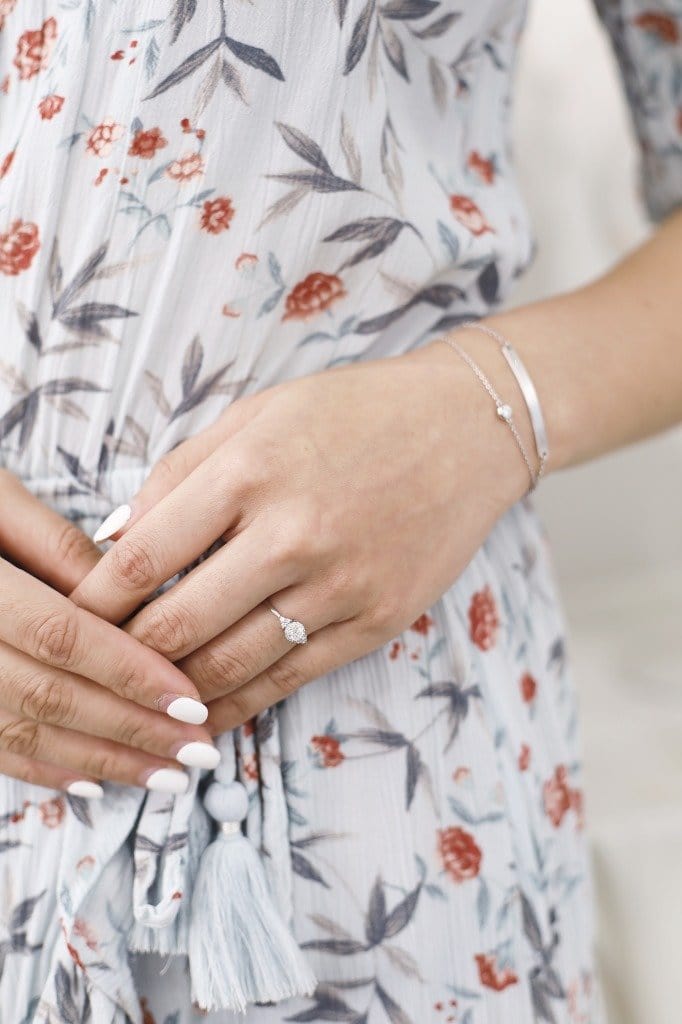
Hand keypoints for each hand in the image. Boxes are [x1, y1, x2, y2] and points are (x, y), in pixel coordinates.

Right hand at [0, 471, 218, 795]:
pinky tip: (98, 781)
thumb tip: (135, 598)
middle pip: (49, 696)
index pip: (61, 636)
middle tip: (198, 753)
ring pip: (23, 732)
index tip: (192, 700)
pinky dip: (46, 769)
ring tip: (167, 777)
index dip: (129, 672)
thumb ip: (60, 549)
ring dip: (101, 761)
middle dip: (131, 730)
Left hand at [71, 339, 528, 733]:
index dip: (97, 599)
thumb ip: (180, 473)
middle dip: (125, 654)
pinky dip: (239, 706)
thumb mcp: (258, 414)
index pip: (146, 557)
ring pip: (231, 664)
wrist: (468, 429)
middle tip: (100, 666)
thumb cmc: (356, 412)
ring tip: (145, 697)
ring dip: (176, 690)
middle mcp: (295, 534)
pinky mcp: (377, 621)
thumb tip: (116, 538)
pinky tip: (207, 717)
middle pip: (179, 623)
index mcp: (253, 470)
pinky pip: (291, 680)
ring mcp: (341, 584)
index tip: (74, 618)